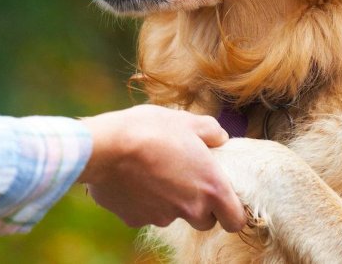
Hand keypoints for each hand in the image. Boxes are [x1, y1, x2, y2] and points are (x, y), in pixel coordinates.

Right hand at [77, 104, 245, 231]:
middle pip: (204, 221)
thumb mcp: (186, 120)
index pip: (235, 220)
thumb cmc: (150, 130)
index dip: (231, 211)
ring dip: (166, 200)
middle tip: (183, 179)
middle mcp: (190, 209)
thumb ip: (211, 131)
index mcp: (211, 187)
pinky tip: (129, 178)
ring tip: (150, 171)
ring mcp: (161, 217)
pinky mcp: (134, 219)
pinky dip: (139, 200)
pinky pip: (142, 213)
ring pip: (171, 215)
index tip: (222, 199)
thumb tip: (219, 138)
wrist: (106, 146)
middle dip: (198, 206)